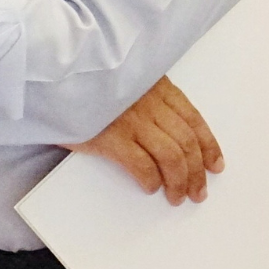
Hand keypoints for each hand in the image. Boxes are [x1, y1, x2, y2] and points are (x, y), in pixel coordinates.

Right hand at [68, 77, 222, 204]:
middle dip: (197, 171)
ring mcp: (132, 119)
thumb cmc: (87, 75)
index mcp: (156, 84)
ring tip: (178, 196)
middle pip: (186, 142)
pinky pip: (142, 165)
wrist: (54, 73)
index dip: (209, 145)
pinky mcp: (111, 137)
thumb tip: (165, 128)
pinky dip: (151, 180)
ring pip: (171, 157)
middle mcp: (150, 102)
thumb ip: (145, 94)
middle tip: (198, 190)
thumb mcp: (125, 75)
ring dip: (179, 181)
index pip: (193, 119)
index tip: (215, 163)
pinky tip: (151, 187)